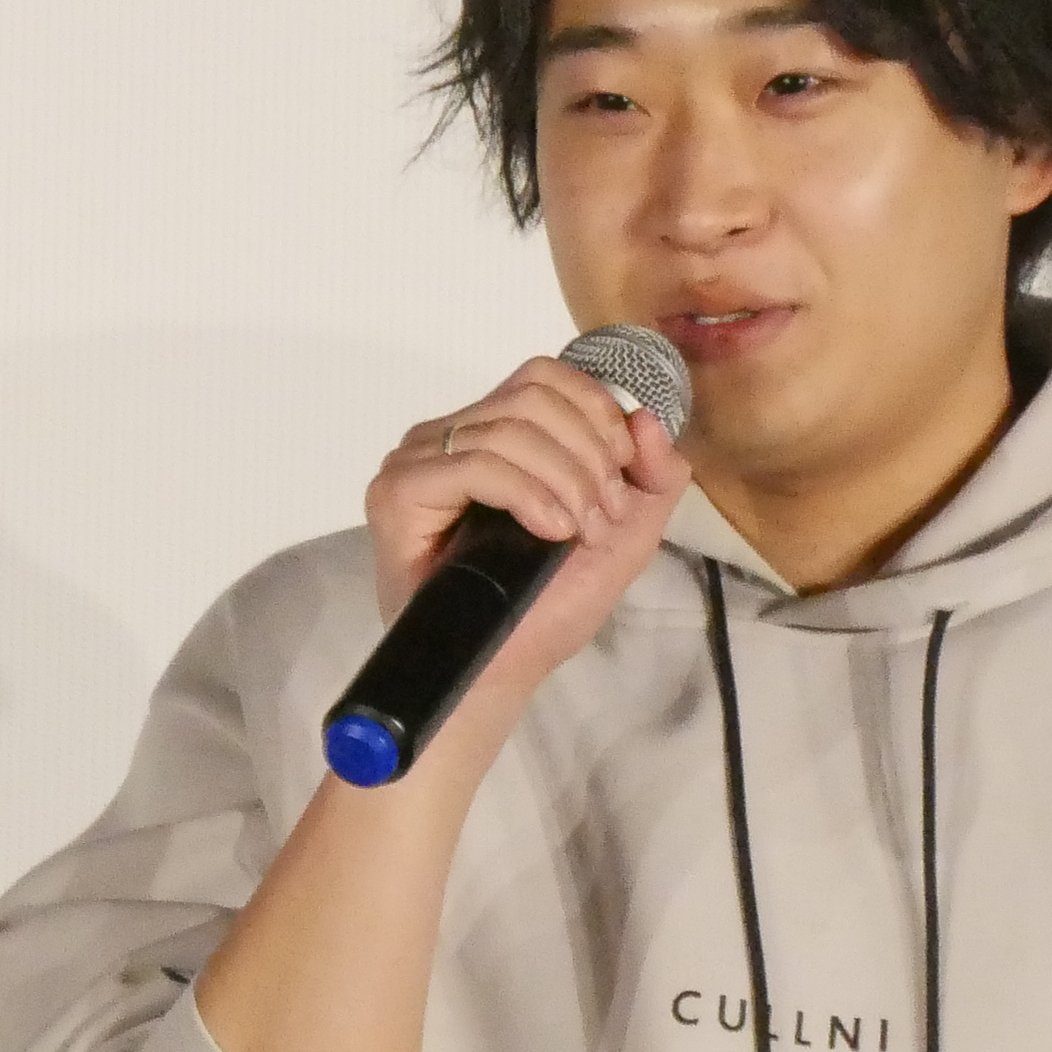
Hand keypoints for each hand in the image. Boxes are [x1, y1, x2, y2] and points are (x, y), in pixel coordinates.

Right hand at [364, 356, 692, 701]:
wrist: (501, 673)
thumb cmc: (549, 608)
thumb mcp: (625, 534)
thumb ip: (653, 475)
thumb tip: (646, 416)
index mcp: (493, 432)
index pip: (544, 378)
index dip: (596, 413)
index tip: (621, 478)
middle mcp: (450, 436)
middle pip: (533, 396)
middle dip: (588, 454)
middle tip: (603, 517)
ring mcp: (419, 460)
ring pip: (510, 428)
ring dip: (567, 480)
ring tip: (578, 533)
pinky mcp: (398, 492)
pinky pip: (475, 464)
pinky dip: (527, 494)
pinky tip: (548, 532)